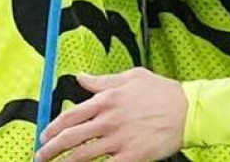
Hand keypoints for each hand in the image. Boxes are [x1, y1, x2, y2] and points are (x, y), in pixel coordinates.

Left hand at [36, 69, 186, 161]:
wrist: (189, 110)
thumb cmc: (162, 92)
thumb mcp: (132, 77)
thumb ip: (103, 80)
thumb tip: (80, 77)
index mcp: (107, 99)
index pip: (70, 115)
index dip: (52, 127)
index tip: (43, 135)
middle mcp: (109, 120)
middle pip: (70, 137)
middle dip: (50, 149)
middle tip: (40, 156)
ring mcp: (119, 140)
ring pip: (82, 155)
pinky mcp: (131, 156)